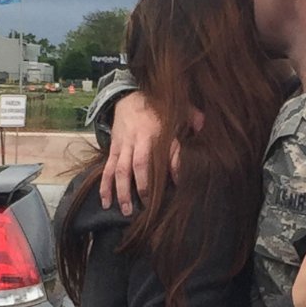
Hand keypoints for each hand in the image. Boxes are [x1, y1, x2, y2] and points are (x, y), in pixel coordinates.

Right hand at [97, 91, 192, 214]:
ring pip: (117, 171)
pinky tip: (105, 202)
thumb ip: (191, 120)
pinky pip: (106, 169)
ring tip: (124, 211)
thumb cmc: (157, 107)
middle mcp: (134, 141)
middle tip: (141, 210)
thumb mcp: (176, 111)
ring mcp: (122, 146)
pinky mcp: (113, 149)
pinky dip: (104, 186)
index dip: (156, 176)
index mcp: (151, 133)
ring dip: (119, 192)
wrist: (127, 96)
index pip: (150, 159)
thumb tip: (201, 128)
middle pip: (133, 168)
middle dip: (136, 189)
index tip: (166, 192)